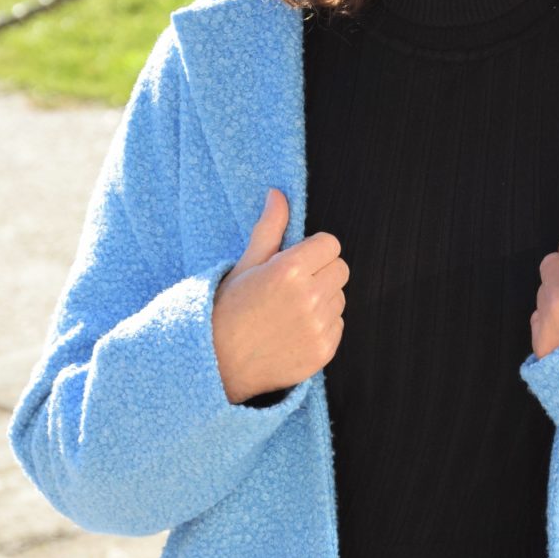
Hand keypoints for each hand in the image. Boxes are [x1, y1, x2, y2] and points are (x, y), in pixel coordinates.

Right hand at [211, 189, 348, 402]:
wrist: (217, 363)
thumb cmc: (227, 309)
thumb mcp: (244, 265)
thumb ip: (269, 229)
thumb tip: (278, 194)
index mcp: (290, 270)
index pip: (331, 244)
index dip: (314, 250)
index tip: (297, 261)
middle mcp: (309, 297)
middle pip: (341, 269)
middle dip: (321, 272)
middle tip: (292, 286)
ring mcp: (319, 326)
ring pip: (340, 298)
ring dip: (322, 299)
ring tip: (289, 310)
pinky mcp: (324, 351)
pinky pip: (338, 325)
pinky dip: (322, 326)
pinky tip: (293, 330)